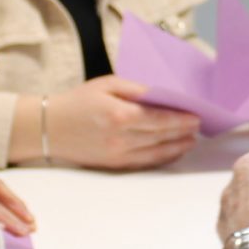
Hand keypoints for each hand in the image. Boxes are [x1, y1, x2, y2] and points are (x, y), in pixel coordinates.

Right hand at [46, 75, 200, 171]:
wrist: (49, 128)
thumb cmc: (77, 101)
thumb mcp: (106, 84)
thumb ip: (135, 89)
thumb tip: (161, 94)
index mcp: (119, 114)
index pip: (159, 119)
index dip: (181, 119)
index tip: (197, 115)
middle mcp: (121, 137)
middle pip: (161, 136)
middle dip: (184, 132)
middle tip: (200, 126)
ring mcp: (118, 154)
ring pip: (157, 152)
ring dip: (178, 146)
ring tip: (192, 140)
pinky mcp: (114, 164)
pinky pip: (145, 163)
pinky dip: (163, 157)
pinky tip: (174, 151)